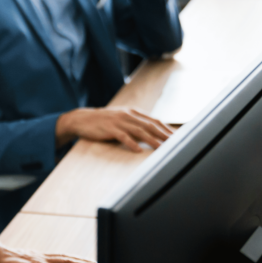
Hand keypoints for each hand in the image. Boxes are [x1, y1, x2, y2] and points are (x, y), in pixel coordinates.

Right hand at [56, 107, 172, 151]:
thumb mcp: (122, 120)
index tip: (179, 138)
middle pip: (150, 125)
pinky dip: (131, 143)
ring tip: (161, 148)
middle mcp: (128, 115)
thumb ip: (136, 125)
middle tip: (176, 144)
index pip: (155, 121)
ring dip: (152, 140)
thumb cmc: (104, 123)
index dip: (167, 129)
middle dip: (164, 135)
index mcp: (133, 112)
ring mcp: (119, 121)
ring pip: (139, 130)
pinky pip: (122, 136)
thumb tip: (153, 135)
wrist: (82, 119)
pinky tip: (137, 150)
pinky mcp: (109, 128)